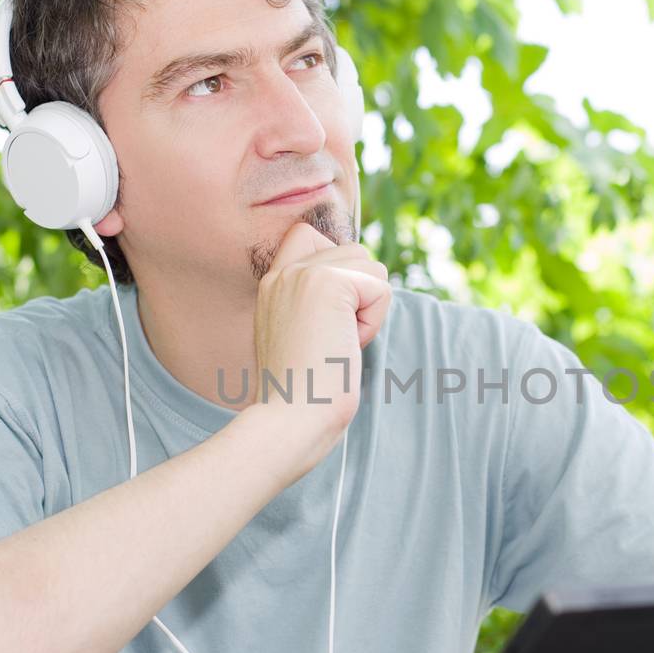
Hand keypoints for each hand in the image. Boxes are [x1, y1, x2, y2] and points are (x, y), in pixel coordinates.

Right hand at [252, 221, 390, 469]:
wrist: (291, 418)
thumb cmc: (304, 395)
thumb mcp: (304, 336)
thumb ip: (320, 303)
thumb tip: (366, 284)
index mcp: (272, 283)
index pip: (308, 234)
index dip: (337, 266)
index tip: (330, 317)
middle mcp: (283, 272)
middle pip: (355, 252)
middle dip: (360, 298)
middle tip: (333, 339)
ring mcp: (303, 274)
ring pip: (372, 267)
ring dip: (369, 310)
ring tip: (338, 341)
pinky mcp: (328, 283)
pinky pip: (381, 289)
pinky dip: (373, 322)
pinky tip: (346, 345)